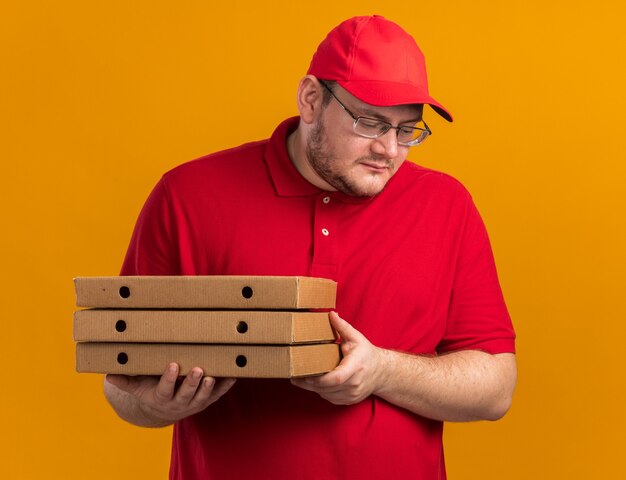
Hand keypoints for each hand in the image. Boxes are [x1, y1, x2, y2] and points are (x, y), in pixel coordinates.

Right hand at [105, 363, 235, 425]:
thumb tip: (108, 374)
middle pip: (186, 395)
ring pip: (202, 398)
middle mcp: (178, 403)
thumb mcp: (136, 387)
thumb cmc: (149, 390)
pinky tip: (234, 375)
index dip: (169, 379)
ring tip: (213, 376)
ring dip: (209, 388)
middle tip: (198, 370)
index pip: (165, 389)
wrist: (162, 410)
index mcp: (160, 397)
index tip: (173, 365)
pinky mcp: (206, 401)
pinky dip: (225, 386)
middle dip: (192, 383)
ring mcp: (194, 403)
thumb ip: (125, 381)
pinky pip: (218, 395)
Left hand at [291, 311, 385, 404]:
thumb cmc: (367, 354)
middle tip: (294, 376)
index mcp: (356, 366)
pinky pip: (330, 398)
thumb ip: (342, 326)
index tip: (305, 375)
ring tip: (300, 379)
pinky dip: (321, 392)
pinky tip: (314, 384)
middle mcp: (355, 383)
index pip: (337, 378)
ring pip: (327, 395)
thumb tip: (330, 314)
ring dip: (313, 388)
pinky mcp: (349, 400)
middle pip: (328, 388)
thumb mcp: (356, 338)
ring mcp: (352, 394)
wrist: (382, 372)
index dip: (320, 379)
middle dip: (309, 383)